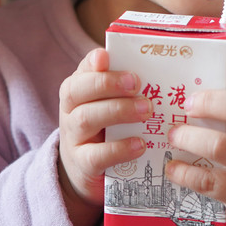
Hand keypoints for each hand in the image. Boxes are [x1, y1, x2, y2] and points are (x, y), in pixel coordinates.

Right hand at [57, 48, 148, 225]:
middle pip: (78, 92)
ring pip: (86, 119)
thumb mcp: (109, 105)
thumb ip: (124, 87)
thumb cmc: (106, 127)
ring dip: (118, 111)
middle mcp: (70, 111)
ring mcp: (73, 139)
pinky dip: (120, 149)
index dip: (91, 63)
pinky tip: (140, 144)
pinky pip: (97, 156)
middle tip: (137, 83)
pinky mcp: (83, 165)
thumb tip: (155, 68)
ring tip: (146, 110)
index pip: (81, 71)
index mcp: (78, 91)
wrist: (86, 169)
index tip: (106, 57)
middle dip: (108, 84)